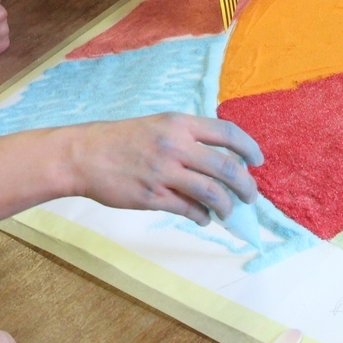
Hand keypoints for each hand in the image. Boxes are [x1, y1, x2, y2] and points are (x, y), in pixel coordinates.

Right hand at [69, 113, 262, 224]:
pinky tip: (203, 218)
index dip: (249, 148)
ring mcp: (164, 172)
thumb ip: (186, 138)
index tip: (258, 160)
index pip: (227, 133)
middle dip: (246, 186)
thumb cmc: (120, 140)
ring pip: (213, 193)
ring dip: (227, 206)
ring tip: (227, 211)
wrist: (84, 154)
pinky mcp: (153, 196)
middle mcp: (175, 145)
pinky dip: (202, 217)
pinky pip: (189, 210)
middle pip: (227, 167)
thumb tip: (218, 159)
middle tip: (250, 196)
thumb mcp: (157, 126)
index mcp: (178, 124)